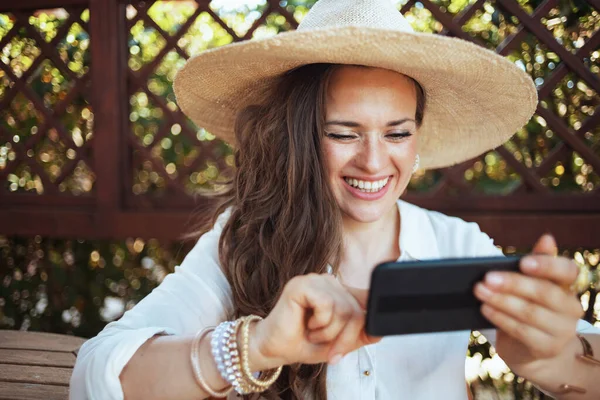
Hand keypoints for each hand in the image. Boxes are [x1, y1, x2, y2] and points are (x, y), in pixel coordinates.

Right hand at [250, 273, 379, 368]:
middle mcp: (329, 282)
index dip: (369, 319)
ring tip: (314, 334)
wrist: (275, 349)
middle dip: (345, 337)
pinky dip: (320, 322)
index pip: (366, 299)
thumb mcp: (339, 342)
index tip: (369, 336)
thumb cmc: (304, 342)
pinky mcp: (302, 284)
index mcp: (339, 291)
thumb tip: (380, 331)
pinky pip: (327, 304)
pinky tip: (308, 324)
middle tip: (331, 351)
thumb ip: (360, 334)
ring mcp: (315, 280)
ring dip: (330, 332)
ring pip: (343, 308)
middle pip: (356, 309)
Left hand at [473, 234, 583, 378]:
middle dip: (512, 284)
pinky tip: (485, 309)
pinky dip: (500, 318)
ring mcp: (562, 330)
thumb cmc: (530, 307)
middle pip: (543, 292)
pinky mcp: (547, 348)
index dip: (547, 265)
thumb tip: (548, 237)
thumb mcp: (531, 284)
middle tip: (486, 278)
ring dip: (501, 301)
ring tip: (479, 291)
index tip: (523, 262)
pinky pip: (521, 331)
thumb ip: (536, 262)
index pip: (567, 271)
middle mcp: (570, 307)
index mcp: (567, 286)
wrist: (533, 350)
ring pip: (530, 313)